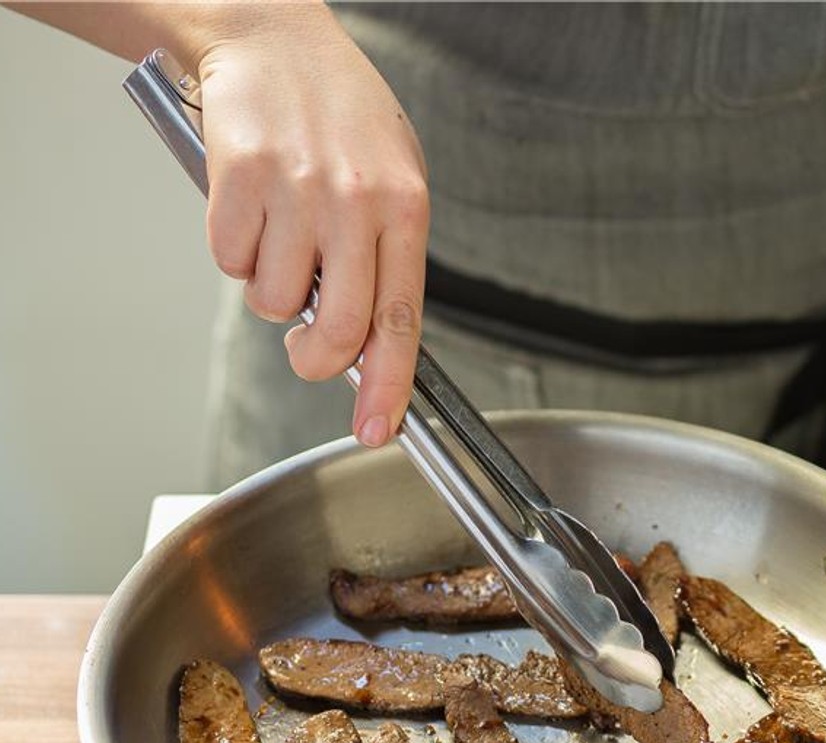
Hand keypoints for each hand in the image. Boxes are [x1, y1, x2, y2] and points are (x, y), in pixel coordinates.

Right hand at [196, 5, 428, 446]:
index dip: (388, 386)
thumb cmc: (338, 114)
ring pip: (272, 301)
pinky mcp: (239, 178)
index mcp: (405, 208)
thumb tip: (372, 343)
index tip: (377, 428)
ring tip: (280, 231)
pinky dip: (233, 248)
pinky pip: (228, 260)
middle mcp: (355, 203)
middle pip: (337, 330)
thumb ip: (387, 257)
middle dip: (315, 359)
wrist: (272, 34)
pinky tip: (250, 207)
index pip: (401, 320)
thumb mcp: (391, 179)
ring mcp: (296, 190)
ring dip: (268, 285)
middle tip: (306, 347)